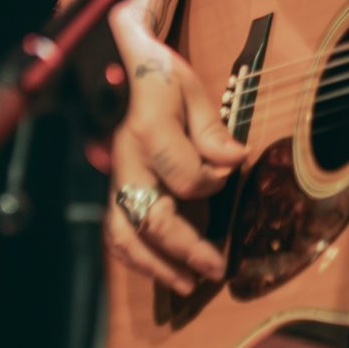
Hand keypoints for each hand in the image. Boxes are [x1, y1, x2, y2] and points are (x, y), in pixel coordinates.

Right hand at [103, 0, 244, 293]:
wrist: (116, 64)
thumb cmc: (159, 75)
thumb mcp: (190, 87)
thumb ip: (211, 127)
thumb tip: (236, 160)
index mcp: (148, 128)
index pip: (184, 174)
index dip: (212, 183)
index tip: (229, 176)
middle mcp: (126, 160)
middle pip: (150, 217)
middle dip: (185, 249)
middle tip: (215, 270)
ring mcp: (114, 178)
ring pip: (124, 235)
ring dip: (155, 265)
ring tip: (186, 283)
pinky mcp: (112, 189)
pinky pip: (116, 232)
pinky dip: (136, 257)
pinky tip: (162, 268)